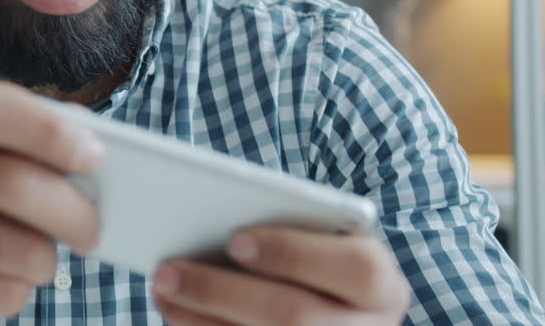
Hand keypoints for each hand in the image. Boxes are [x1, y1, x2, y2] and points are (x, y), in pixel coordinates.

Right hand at [0, 80, 103, 324]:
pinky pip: (4, 293)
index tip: (94, 156)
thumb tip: (94, 155)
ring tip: (40, 255)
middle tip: (93, 229)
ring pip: (19, 250)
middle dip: (73, 211)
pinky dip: (21, 290)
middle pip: (12, 183)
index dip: (47, 130)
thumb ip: (37, 141)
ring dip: (48, 260)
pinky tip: (4, 277)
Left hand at [152, 226, 410, 324]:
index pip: (356, 268)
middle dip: (222, 291)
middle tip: (168, 270)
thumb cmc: (317, 266)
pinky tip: (179, 315)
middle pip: (296, 316)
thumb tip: (214, 227)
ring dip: (202, 320)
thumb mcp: (320, 246)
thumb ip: (286, 232)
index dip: (293, 253)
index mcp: (382, 286)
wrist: (338, 321)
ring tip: (162, 290)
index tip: (235, 241)